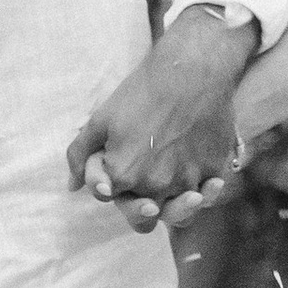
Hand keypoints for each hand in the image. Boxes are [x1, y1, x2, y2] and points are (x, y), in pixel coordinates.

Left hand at [66, 8, 255, 230]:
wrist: (193, 69)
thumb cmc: (142, 91)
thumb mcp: (101, 119)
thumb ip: (80, 156)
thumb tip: (72, 186)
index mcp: (123, 176)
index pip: (114, 201)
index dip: (115, 187)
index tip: (121, 168)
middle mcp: (155, 186)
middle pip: (146, 218)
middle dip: (142, 207)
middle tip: (148, 189)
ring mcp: (187, 181)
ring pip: (181, 213)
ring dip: (176, 205)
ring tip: (177, 186)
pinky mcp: (214, 171)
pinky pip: (208, 194)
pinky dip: (205, 190)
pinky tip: (202, 177)